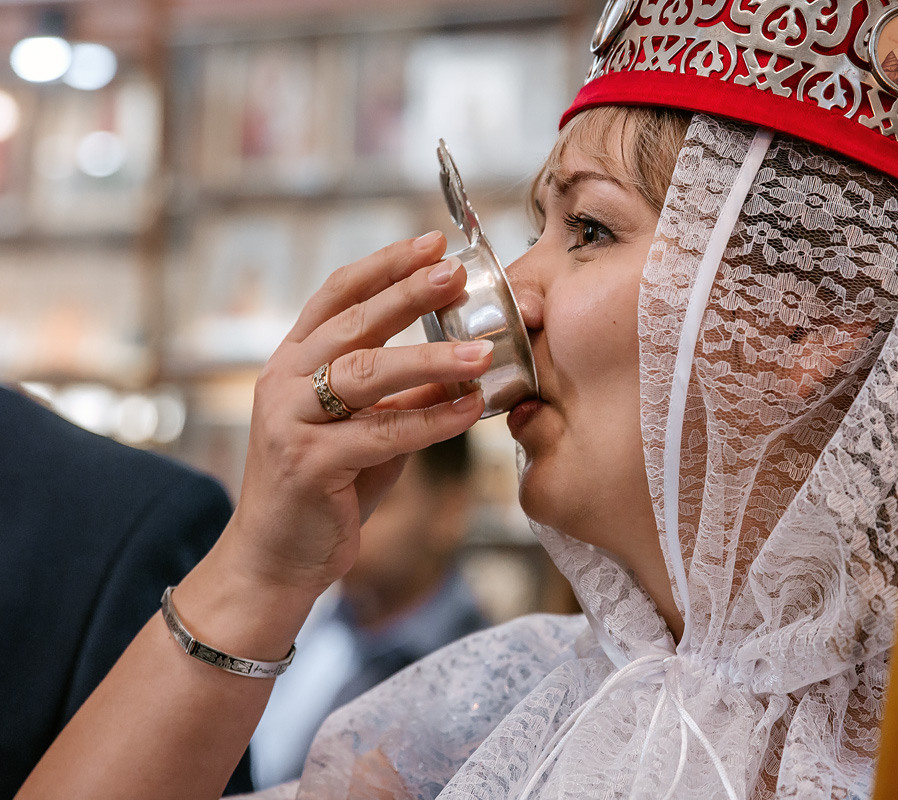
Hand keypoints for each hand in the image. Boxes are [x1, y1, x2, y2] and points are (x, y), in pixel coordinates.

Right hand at [222, 231, 490, 599]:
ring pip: (366, 374)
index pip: (337, 295)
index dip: (385, 266)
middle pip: (352, 324)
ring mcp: (289, 421)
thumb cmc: (325, 488)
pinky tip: (471, 409)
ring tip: (483, 350)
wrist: (277, 559)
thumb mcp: (364, 428)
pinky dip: (430, 420)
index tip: (434, 244)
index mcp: (294, 361)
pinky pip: (381, 434)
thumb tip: (461, 361)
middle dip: (408, 294)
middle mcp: (283, 381)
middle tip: (456, 275)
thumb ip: (400, 394)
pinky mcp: (307, 464)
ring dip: (430, 358)